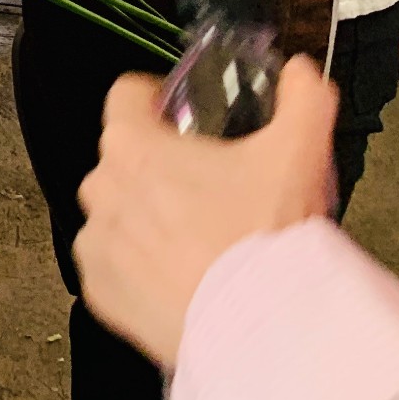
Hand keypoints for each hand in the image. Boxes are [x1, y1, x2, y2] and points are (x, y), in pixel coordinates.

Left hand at [76, 59, 337, 368]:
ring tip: (199, 242)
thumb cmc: (267, 235)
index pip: (124, 95)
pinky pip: (112, 266)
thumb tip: (301, 69)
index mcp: (132, 145)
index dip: (154, 99)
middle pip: (123, 158)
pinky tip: (182, 279)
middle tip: (208, 191)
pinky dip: (138, 268)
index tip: (183, 118)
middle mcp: (100, 188)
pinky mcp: (99, 291)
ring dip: (146, 219)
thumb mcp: (298, 155)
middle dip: (158, 167)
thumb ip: (303, 99)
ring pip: (116, 214)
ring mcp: (95, 243)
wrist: (263, 330)